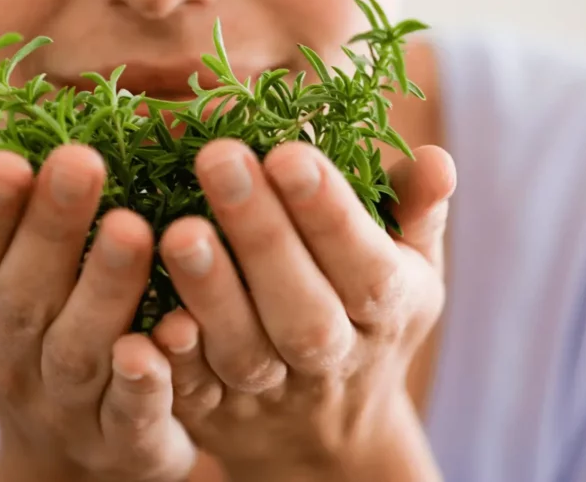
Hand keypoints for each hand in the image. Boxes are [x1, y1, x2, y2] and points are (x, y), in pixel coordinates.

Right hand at [0, 146, 195, 481]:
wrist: (68, 446)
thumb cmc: (28, 326)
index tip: (6, 157)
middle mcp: (9, 357)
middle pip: (23, 297)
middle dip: (50, 229)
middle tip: (81, 160)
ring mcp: (64, 404)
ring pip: (80, 349)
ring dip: (104, 289)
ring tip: (135, 228)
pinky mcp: (120, 440)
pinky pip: (131, 413)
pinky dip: (146, 380)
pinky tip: (174, 331)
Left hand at [150, 140, 454, 480]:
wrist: (329, 432)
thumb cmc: (367, 314)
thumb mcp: (409, 265)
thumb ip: (416, 209)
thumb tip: (437, 159)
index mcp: (385, 308)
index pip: (364, 262)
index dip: (328, 211)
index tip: (289, 152)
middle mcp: (332, 354)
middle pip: (302, 306)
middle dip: (262, 234)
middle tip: (220, 158)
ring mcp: (272, 390)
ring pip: (244, 349)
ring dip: (211, 293)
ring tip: (179, 229)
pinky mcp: (216, 412)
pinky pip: (194, 393)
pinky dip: (173, 364)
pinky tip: (149, 317)